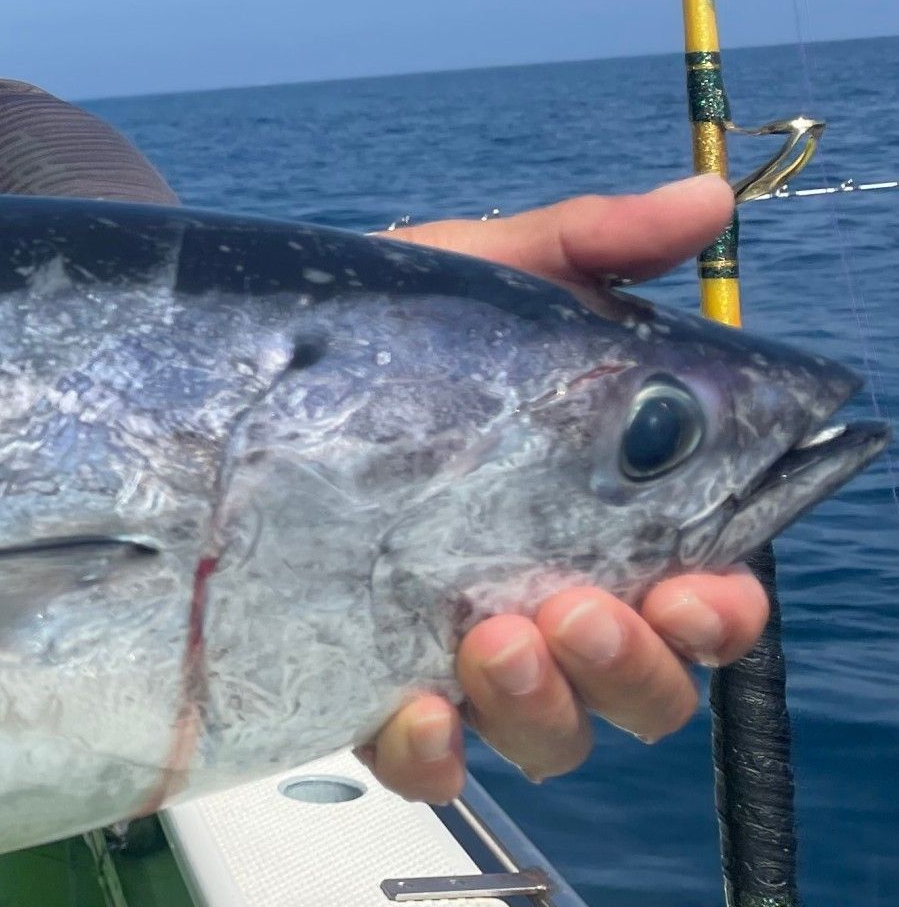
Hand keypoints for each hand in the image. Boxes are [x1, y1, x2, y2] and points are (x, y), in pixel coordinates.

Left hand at [359, 173, 768, 800]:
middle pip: (638, 687)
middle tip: (577, 605)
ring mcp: (458, 654)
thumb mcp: (486, 275)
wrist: (241, 357)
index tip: (699, 583)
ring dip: (542, 702)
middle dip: (631, 663)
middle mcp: (544, 602)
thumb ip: (594, 246)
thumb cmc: (389, 326)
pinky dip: (432, 751)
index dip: (716, 609)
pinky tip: (414, 711)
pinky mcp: (366, 687)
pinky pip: (421, 758)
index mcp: (600, 521)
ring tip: (491, 635)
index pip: (698, 596)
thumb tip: (705, 199)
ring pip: (549, 733)